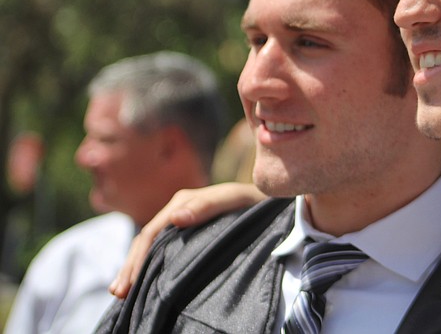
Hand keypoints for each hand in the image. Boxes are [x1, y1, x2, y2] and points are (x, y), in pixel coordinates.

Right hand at [109, 183, 266, 298]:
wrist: (268, 204)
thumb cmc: (253, 201)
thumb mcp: (233, 199)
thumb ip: (207, 206)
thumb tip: (176, 218)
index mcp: (183, 202)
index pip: (151, 232)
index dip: (138, 258)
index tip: (130, 282)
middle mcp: (177, 212)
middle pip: (145, 241)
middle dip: (130, 267)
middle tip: (118, 293)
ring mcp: (181, 224)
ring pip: (151, 248)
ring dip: (135, 269)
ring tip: (121, 294)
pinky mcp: (188, 236)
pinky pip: (163, 251)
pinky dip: (149, 267)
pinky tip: (142, 283)